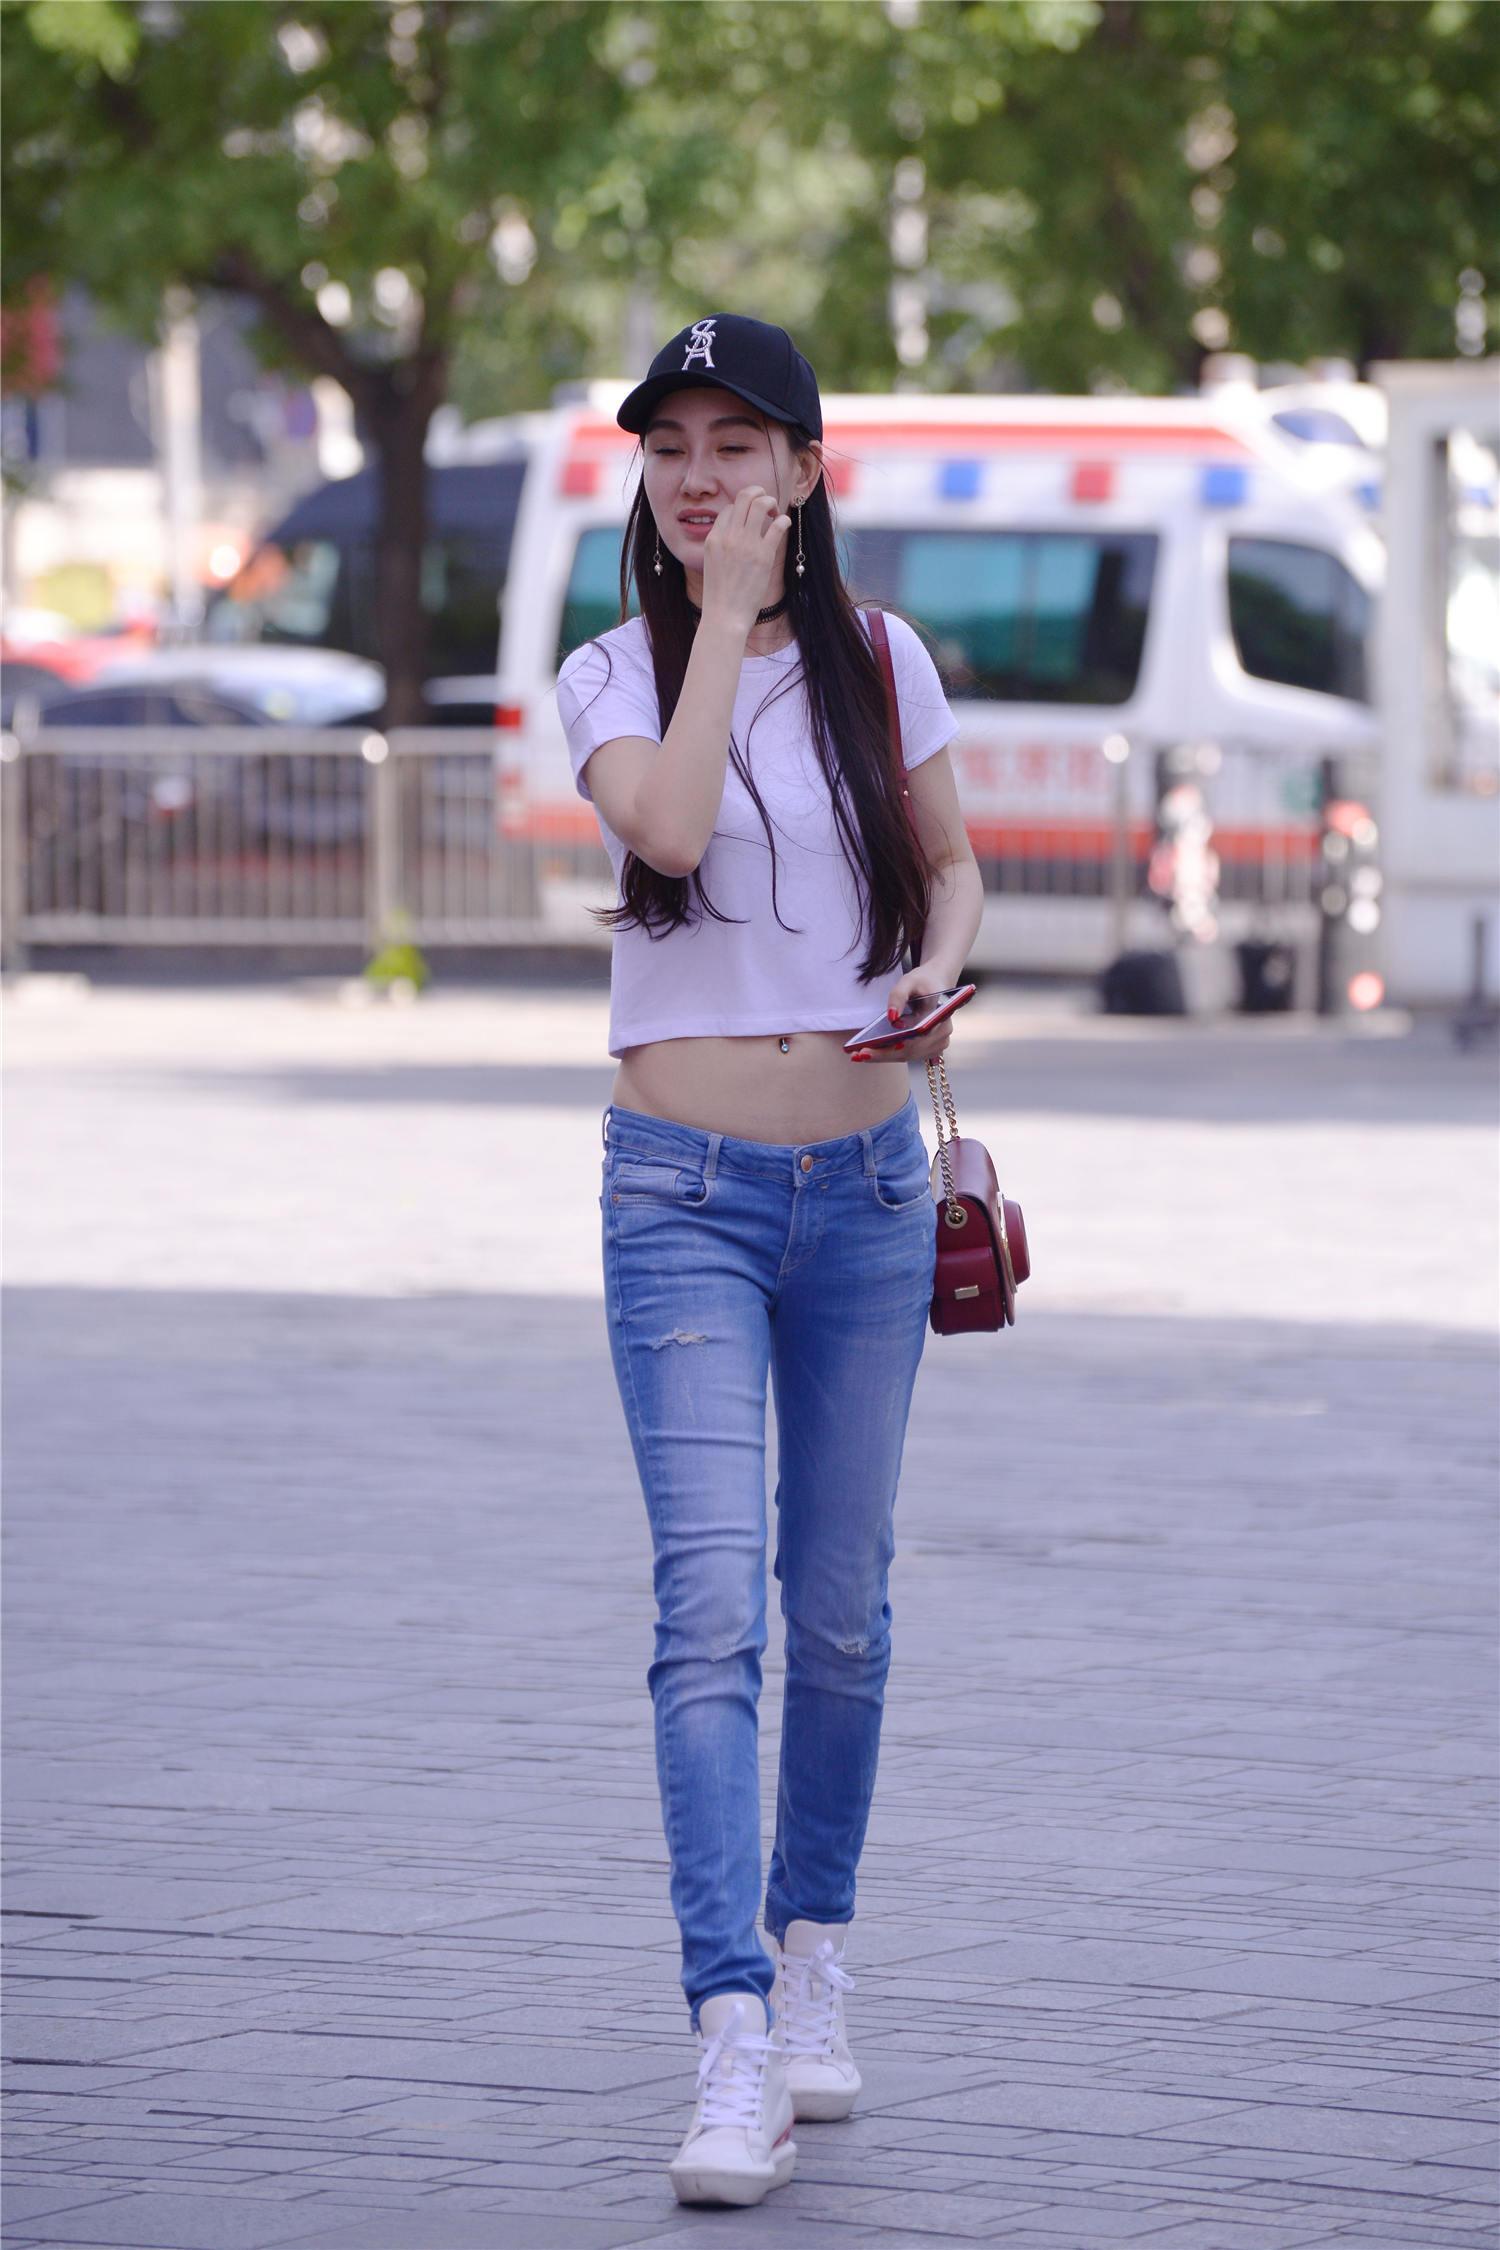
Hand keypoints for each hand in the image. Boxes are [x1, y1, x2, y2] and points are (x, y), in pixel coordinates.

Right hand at [699, 487, 791, 633]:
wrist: (724, 617)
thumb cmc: (720, 596)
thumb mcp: (712, 565)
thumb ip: (722, 546)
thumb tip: (736, 534)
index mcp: (713, 538)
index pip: (729, 508)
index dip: (742, 508)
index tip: (750, 518)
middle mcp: (728, 537)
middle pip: (744, 496)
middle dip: (758, 493)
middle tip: (766, 505)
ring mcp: (746, 544)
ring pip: (761, 504)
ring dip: (771, 503)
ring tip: (775, 513)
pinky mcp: (763, 555)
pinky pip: (778, 525)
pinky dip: (783, 520)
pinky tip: (783, 526)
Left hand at [847, 967, 960, 1064]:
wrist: (937, 982)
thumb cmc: (923, 981)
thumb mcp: (908, 981)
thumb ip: (899, 996)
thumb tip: (892, 1018)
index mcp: (940, 1015)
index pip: (913, 1038)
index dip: (891, 1048)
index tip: (869, 1050)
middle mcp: (943, 1033)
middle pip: (909, 1051)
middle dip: (882, 1055)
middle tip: (857, 1054)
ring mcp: (939, 1042)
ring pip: (908, 1056)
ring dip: (884, 1057)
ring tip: (860, 1055)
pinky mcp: (933, 1048)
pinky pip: (910, 1055)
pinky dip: (891, 1055)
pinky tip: (873, 1052)